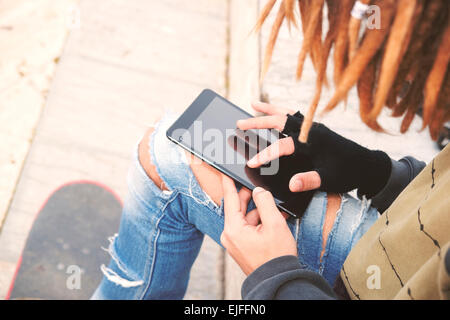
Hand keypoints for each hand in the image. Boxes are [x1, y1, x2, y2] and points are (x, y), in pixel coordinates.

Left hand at [220, 175, 296, 274]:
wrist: (278, 281)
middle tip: (260, 188)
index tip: (224, 170)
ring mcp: (234, 242)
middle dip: (250, 198)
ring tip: (275, 210)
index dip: (228, 182)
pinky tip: (271, 220)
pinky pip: (247, 228)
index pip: (230, 199)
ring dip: (258, 212)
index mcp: (234, 229)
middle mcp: (230, 235)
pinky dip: (258, 222)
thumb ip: (265, 202)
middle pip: (238, 208)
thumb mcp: (274, 224)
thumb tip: (258, 191)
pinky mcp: (240, 247)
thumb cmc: (276, 256)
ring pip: (245, 218)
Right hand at [237, 102, 391, 197]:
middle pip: (280, 121)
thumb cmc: (348, 172)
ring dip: (269, 110)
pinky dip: (282, 113)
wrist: (367, 164)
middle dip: (258, 122)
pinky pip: (295, 116)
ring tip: (253, 105)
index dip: (265, 154)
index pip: (283, 146)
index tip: (251, 162)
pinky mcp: (315, 128)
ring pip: (287, 114)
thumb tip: (291, 184)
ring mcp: (313, 126)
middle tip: (240, 123)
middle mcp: (312, 130)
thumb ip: (310, 181)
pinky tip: (276, 114)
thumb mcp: (330, 180)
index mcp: (313, 142)